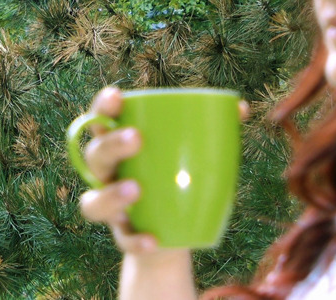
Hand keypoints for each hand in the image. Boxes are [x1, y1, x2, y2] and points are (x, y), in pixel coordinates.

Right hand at [79, 86, 249, 253]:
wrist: (174, 232)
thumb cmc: (179, 179)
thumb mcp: (194, 156)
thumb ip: (213, 131)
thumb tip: (241, 108)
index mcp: (120, 147)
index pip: (102, 121)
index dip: (103, 107)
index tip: (117, 96)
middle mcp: (107, 175)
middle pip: (95, 155)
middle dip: (111, 144)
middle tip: (137, 139)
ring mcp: (112, 207)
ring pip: (93, 201)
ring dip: (111, 195)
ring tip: (136, 190)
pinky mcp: (123, 235)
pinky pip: (122, 239)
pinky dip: (136, 240)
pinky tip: (153, 239)